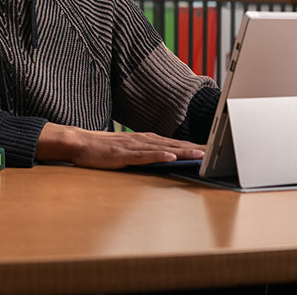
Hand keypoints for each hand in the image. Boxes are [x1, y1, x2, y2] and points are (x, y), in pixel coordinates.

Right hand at [35, 123, 205, 168]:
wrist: (80, 143)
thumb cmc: (104, 149)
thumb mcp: (130, 150)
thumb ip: (148, 152)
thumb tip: (169, 158)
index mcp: (147, 139)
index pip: (176, 143)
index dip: (195, 146)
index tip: (214, 150)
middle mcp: (144, 140)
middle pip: (175, 144)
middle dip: (196, 148)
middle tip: (217, 152)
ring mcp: (134, 146)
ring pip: (163, 149)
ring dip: (183, 151)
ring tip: (201, 154)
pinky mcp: (123, 155)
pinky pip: (143, 155)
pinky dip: (158, 156)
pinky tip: (170, 157)